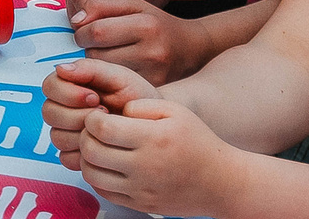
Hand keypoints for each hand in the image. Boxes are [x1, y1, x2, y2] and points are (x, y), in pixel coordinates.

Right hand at [41, 59, 156, 168]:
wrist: (156, 124)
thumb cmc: (138, 98)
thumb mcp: (119, 77)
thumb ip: (90, 69)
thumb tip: (60, 68)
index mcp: (69, 87)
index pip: (49, 87)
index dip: (68, 93)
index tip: (94, 96)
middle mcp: (63, 110)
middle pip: (50, 113)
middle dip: (78, 115)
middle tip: (104, 114)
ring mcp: (68, 134)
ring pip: (57, 137)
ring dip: (83, 134)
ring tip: (108, 131)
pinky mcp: (76, 156)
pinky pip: (67, 159)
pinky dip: (85, 154)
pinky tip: (105, 146)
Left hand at [69, 0, 203, 84]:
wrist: (190, 49)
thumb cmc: (154, 23)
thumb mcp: (131, 4)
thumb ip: (100, 4)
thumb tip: (75, 21)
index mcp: (146, 26)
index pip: (96, 31)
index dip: (81, 31)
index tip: (83, 31)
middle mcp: (152, 53)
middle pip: (97, 55)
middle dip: (86, 49)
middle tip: (92, 46)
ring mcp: (154, 76)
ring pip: (104, 74)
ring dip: (96, 66)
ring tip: (105, 57)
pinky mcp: (152, 91)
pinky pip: (117, 88)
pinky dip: (109, 80)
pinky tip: (115, 71)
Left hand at [77, 94, 246, 214]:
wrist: (223, 183)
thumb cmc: (198, 142)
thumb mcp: (176, 111)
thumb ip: (140, 105)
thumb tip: (111, 112)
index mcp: (153, 139)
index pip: (100, 127)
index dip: (92, 117)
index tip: (99, 114)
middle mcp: (145, 166)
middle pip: (91, 151)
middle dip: (85, 136)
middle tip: (94, 131)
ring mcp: (142, 189)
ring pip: (92, 175)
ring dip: (87, 159)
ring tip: (99, 148)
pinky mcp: (141, 204)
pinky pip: (104, 192)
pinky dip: (98, 178)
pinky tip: (108, 166)